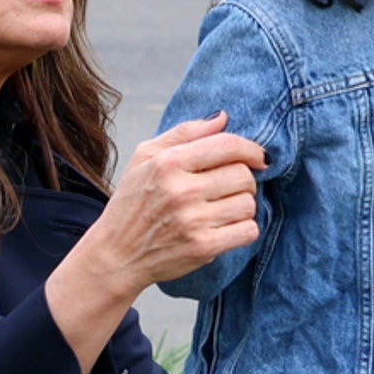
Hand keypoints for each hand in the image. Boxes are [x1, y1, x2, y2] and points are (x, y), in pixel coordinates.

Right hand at [43, 112, 265, 373]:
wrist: (116, 255)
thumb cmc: (131, 203)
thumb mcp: (145, 157)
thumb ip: (184, 133)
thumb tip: (223, 117)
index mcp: (168, 162)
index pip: (228, 145)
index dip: (251, 149)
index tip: (258, 158)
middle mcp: (181, 190)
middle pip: (243, 175)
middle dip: (245, 180)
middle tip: (231, 187)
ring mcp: (192, 221)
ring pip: (248, 204)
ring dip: (242, 206)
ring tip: (223, 209)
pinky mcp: (202, 247)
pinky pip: (248, 231)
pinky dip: (244, 229)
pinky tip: (226, 228)